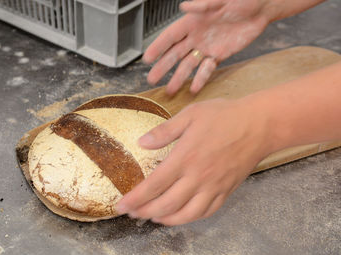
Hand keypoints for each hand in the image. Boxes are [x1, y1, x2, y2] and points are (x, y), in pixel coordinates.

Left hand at [116, 98, 271, 225]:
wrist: (260, 124)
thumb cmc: (224, 116)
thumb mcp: (191, 115)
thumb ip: (165, 131)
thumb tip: (141, 143)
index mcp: (185, 157)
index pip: (154, 185)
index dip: (135, 198)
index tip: (121, 205)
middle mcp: (198, 176)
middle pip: (166, 204)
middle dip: (145, 212)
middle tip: (132, 213)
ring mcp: (214, 186)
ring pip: (186, 214)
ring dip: (166, 220)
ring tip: (153, 218)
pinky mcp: (226, 190)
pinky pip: (207, 212)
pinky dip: (191, 218)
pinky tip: (181, 216)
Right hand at [144, 0, 271, 93]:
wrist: (262, 8)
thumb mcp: (221, 0)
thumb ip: (202, 5)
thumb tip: (183, 7)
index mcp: (193, 22)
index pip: (171, 36)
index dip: (158, 47)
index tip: (147, 58)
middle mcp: (196, 36)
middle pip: (175, 54)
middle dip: (163, 67)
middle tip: (151, 79)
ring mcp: (207, 47)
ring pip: (188, 65)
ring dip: (178, 78)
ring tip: (169, 90)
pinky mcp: (219, 55)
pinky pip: (207, 69)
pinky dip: (200, 78)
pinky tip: (193, 88)